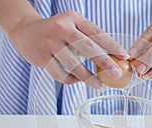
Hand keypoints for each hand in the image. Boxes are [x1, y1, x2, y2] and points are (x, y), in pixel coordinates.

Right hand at [10, 10, 128, 88]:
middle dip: (105, 62)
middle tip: (117, 74)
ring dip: (88, 77)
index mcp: (74, 18)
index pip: (97, 32)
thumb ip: (89, 38)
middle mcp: (62, 28)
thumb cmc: (56, 32)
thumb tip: (112, 57)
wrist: (27, 31)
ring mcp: (51, 43)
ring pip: (74, 64)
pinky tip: (77, 80)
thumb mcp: (73, 27)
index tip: (124, 56)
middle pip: (87, 48)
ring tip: (99, 85)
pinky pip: (60, 74)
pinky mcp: (42, 58)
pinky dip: (71, 80)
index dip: (112, 45)